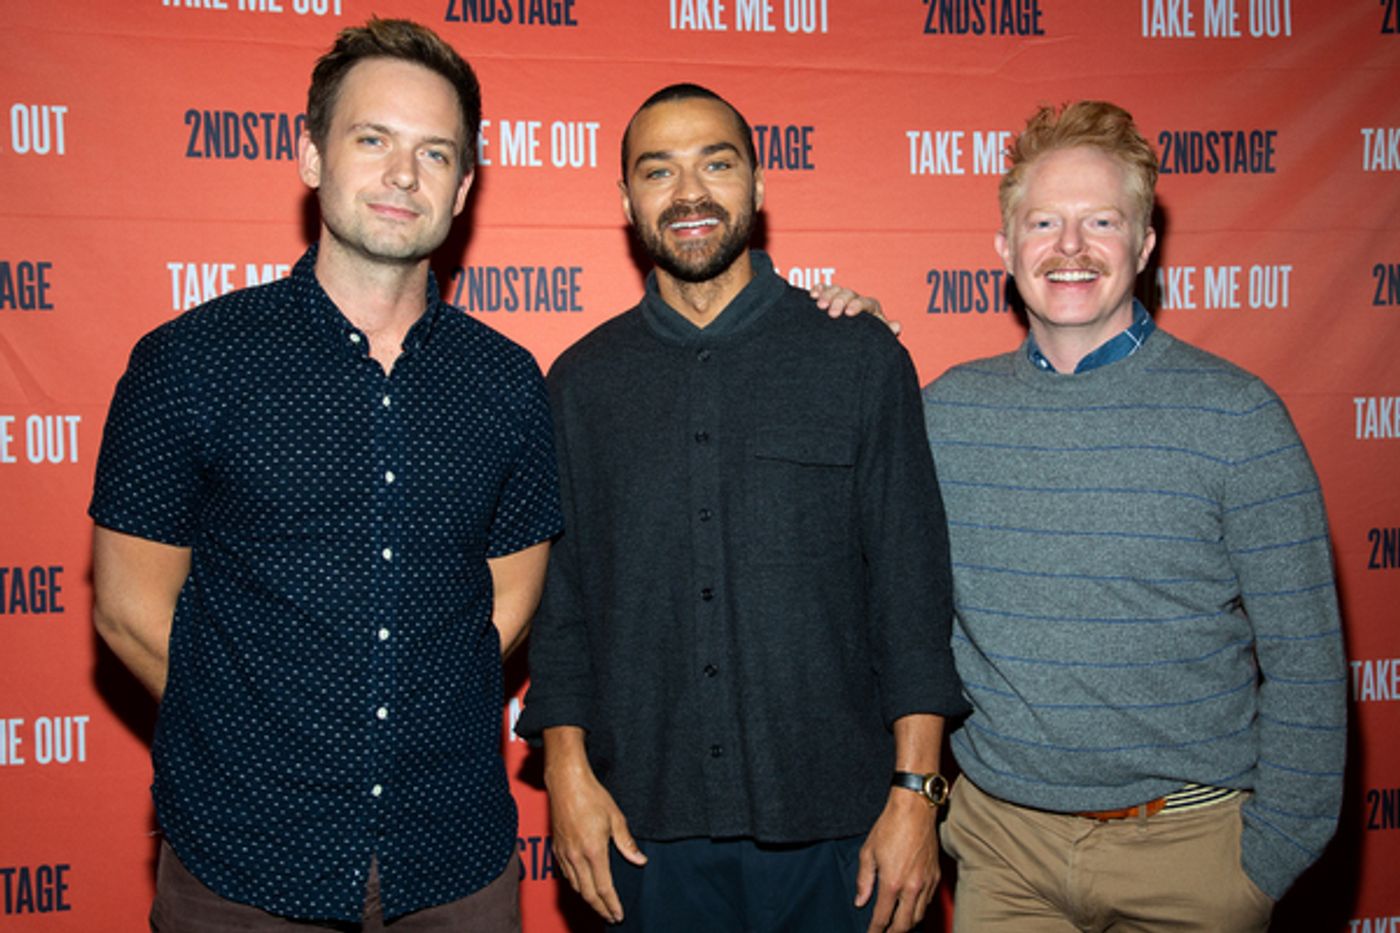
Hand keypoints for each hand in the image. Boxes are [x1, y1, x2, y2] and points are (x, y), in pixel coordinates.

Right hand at [546, 761, 646, 922]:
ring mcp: (564, 853)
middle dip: (600, 909)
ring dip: (588, 899)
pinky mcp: (556, 848)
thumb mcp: (616, 818)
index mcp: (593, 851)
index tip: (618, 914)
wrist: (566, 782)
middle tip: (610, 916)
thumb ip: (627, 843)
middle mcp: (576, 856)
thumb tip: (640, 860)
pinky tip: (583, 885)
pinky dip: (576, 885)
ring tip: (600, 905)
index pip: (604, 888)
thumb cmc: (592, 796)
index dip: (612, 905)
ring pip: (575, 886)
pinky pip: (566, 875)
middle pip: (588, 893)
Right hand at [811, 285, 900, 334]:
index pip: (866, 302)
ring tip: (819, 305)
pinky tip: (813, 295)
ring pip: (836, 290)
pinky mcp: (828, 301)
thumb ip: (886, 332)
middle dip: (839, 301)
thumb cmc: (866, 342)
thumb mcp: (876, 339)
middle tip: (831, 313)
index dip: (857, 305)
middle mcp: (856, 301)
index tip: (848, 313)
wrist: (852, 347)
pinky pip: (823, 290)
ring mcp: (842, 299)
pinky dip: (819, 290)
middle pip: (849, 294)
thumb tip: (896, 326)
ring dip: (827, 295)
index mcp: (870, 308)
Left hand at [855, 790, 940, 931]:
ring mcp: (926, 882)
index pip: (882, 917)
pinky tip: (911, 909)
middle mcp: (912, 887)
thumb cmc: (890, 826)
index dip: (875, 930)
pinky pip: (928, 902)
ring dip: (907, 925)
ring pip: (918, 916)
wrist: (915, 809)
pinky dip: (918, 910)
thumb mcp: (868, 852)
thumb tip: (861, 900)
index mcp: (892, 882)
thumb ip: (864, 880)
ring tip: (896, 926)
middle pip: (904, 924)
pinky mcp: (936, 876)